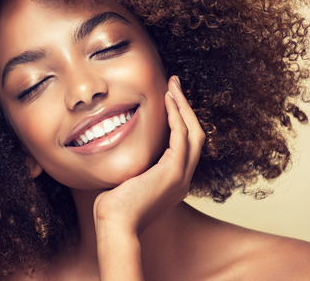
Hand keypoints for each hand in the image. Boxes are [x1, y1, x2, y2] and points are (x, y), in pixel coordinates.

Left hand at [93, 75, 205, 234]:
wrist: (116, 226)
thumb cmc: (113, 208)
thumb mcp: (126, 181)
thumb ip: (131, 166)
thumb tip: (116, 149)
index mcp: (173, 181)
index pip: (184, 144)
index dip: (180, 119)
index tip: (169, 98)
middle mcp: (182, 178)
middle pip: (195, 134)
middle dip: (186, 107)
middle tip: (175, 84)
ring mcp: (181, 176)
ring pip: (193, 132)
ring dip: (183, 106)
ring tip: (172, 85)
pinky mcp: (173, 172)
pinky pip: (181, 136)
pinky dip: (176, 116)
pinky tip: (168, 101)